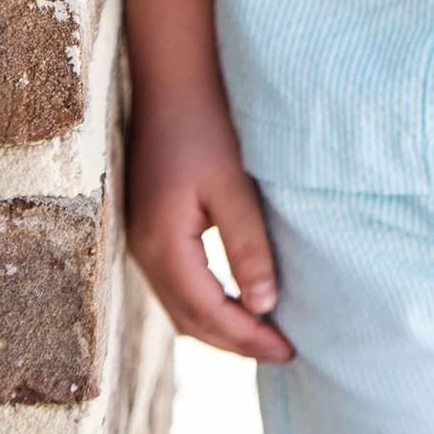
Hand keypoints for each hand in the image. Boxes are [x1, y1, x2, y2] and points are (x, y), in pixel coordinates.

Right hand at [125, 91, 296, 360]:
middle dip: (235, 342)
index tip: (289, 350)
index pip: (208, 313)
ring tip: (264, 333)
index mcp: (162, 245)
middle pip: (190, 320)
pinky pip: (178, 286)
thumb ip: (247, 244)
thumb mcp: (232, 184)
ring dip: (221, 326)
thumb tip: (264, 306)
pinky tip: (236, 299)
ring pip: (181, 307)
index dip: (248, 338)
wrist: (172, 82)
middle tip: (283, 352)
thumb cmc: (205, 125)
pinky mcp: (152, 230)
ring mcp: (143, 242)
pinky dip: (208, 304)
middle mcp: (145, 252)